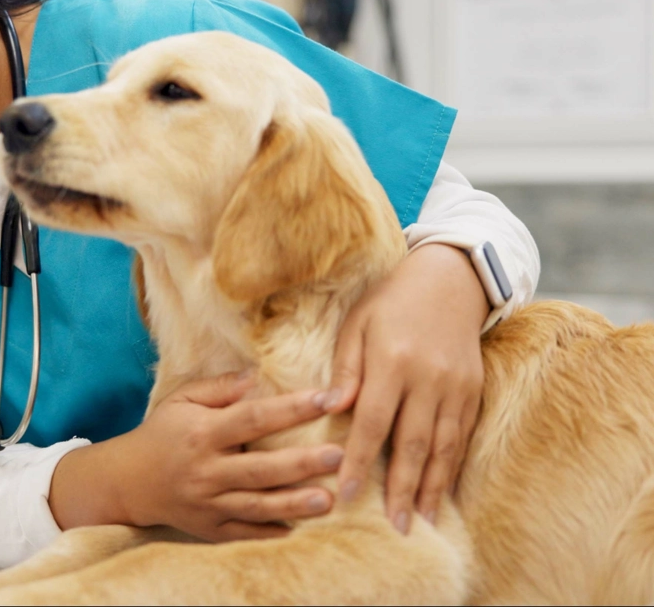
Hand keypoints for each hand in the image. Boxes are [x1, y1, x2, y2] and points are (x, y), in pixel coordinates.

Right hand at [50, 372, 343, 540]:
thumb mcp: (182, 400)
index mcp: (203, 433)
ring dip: (294, 504)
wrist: (128, 482)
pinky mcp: (209, 529)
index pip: (253, 418)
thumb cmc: (162, 433)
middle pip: (260, 467)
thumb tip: (256, 376)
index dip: (291, 408)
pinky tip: (299, 528)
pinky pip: (244, 532)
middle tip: (338, 455)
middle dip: (301, 463)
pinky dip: (270, 532)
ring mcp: (208, 503)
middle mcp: (207, 470)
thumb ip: (219, 388)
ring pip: (257, 505)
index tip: (325, 398)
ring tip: (328, 500)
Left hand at [324, 244, 487, 533]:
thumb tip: (332, 408)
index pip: (373, 421)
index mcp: (393, 360)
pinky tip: (444, 491)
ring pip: (444, 446)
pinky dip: (453, 467)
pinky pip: (463, 436)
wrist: (449, 280)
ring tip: (422, 522)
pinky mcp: (474, 390)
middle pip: (413, 443)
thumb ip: (346, 367)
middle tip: (394, 527)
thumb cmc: (391, 301)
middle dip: (402, 489)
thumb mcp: (357, 323)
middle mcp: (428, 377)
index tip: (348, 495)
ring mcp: (456, 386)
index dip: (361, 461)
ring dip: (432, 488)